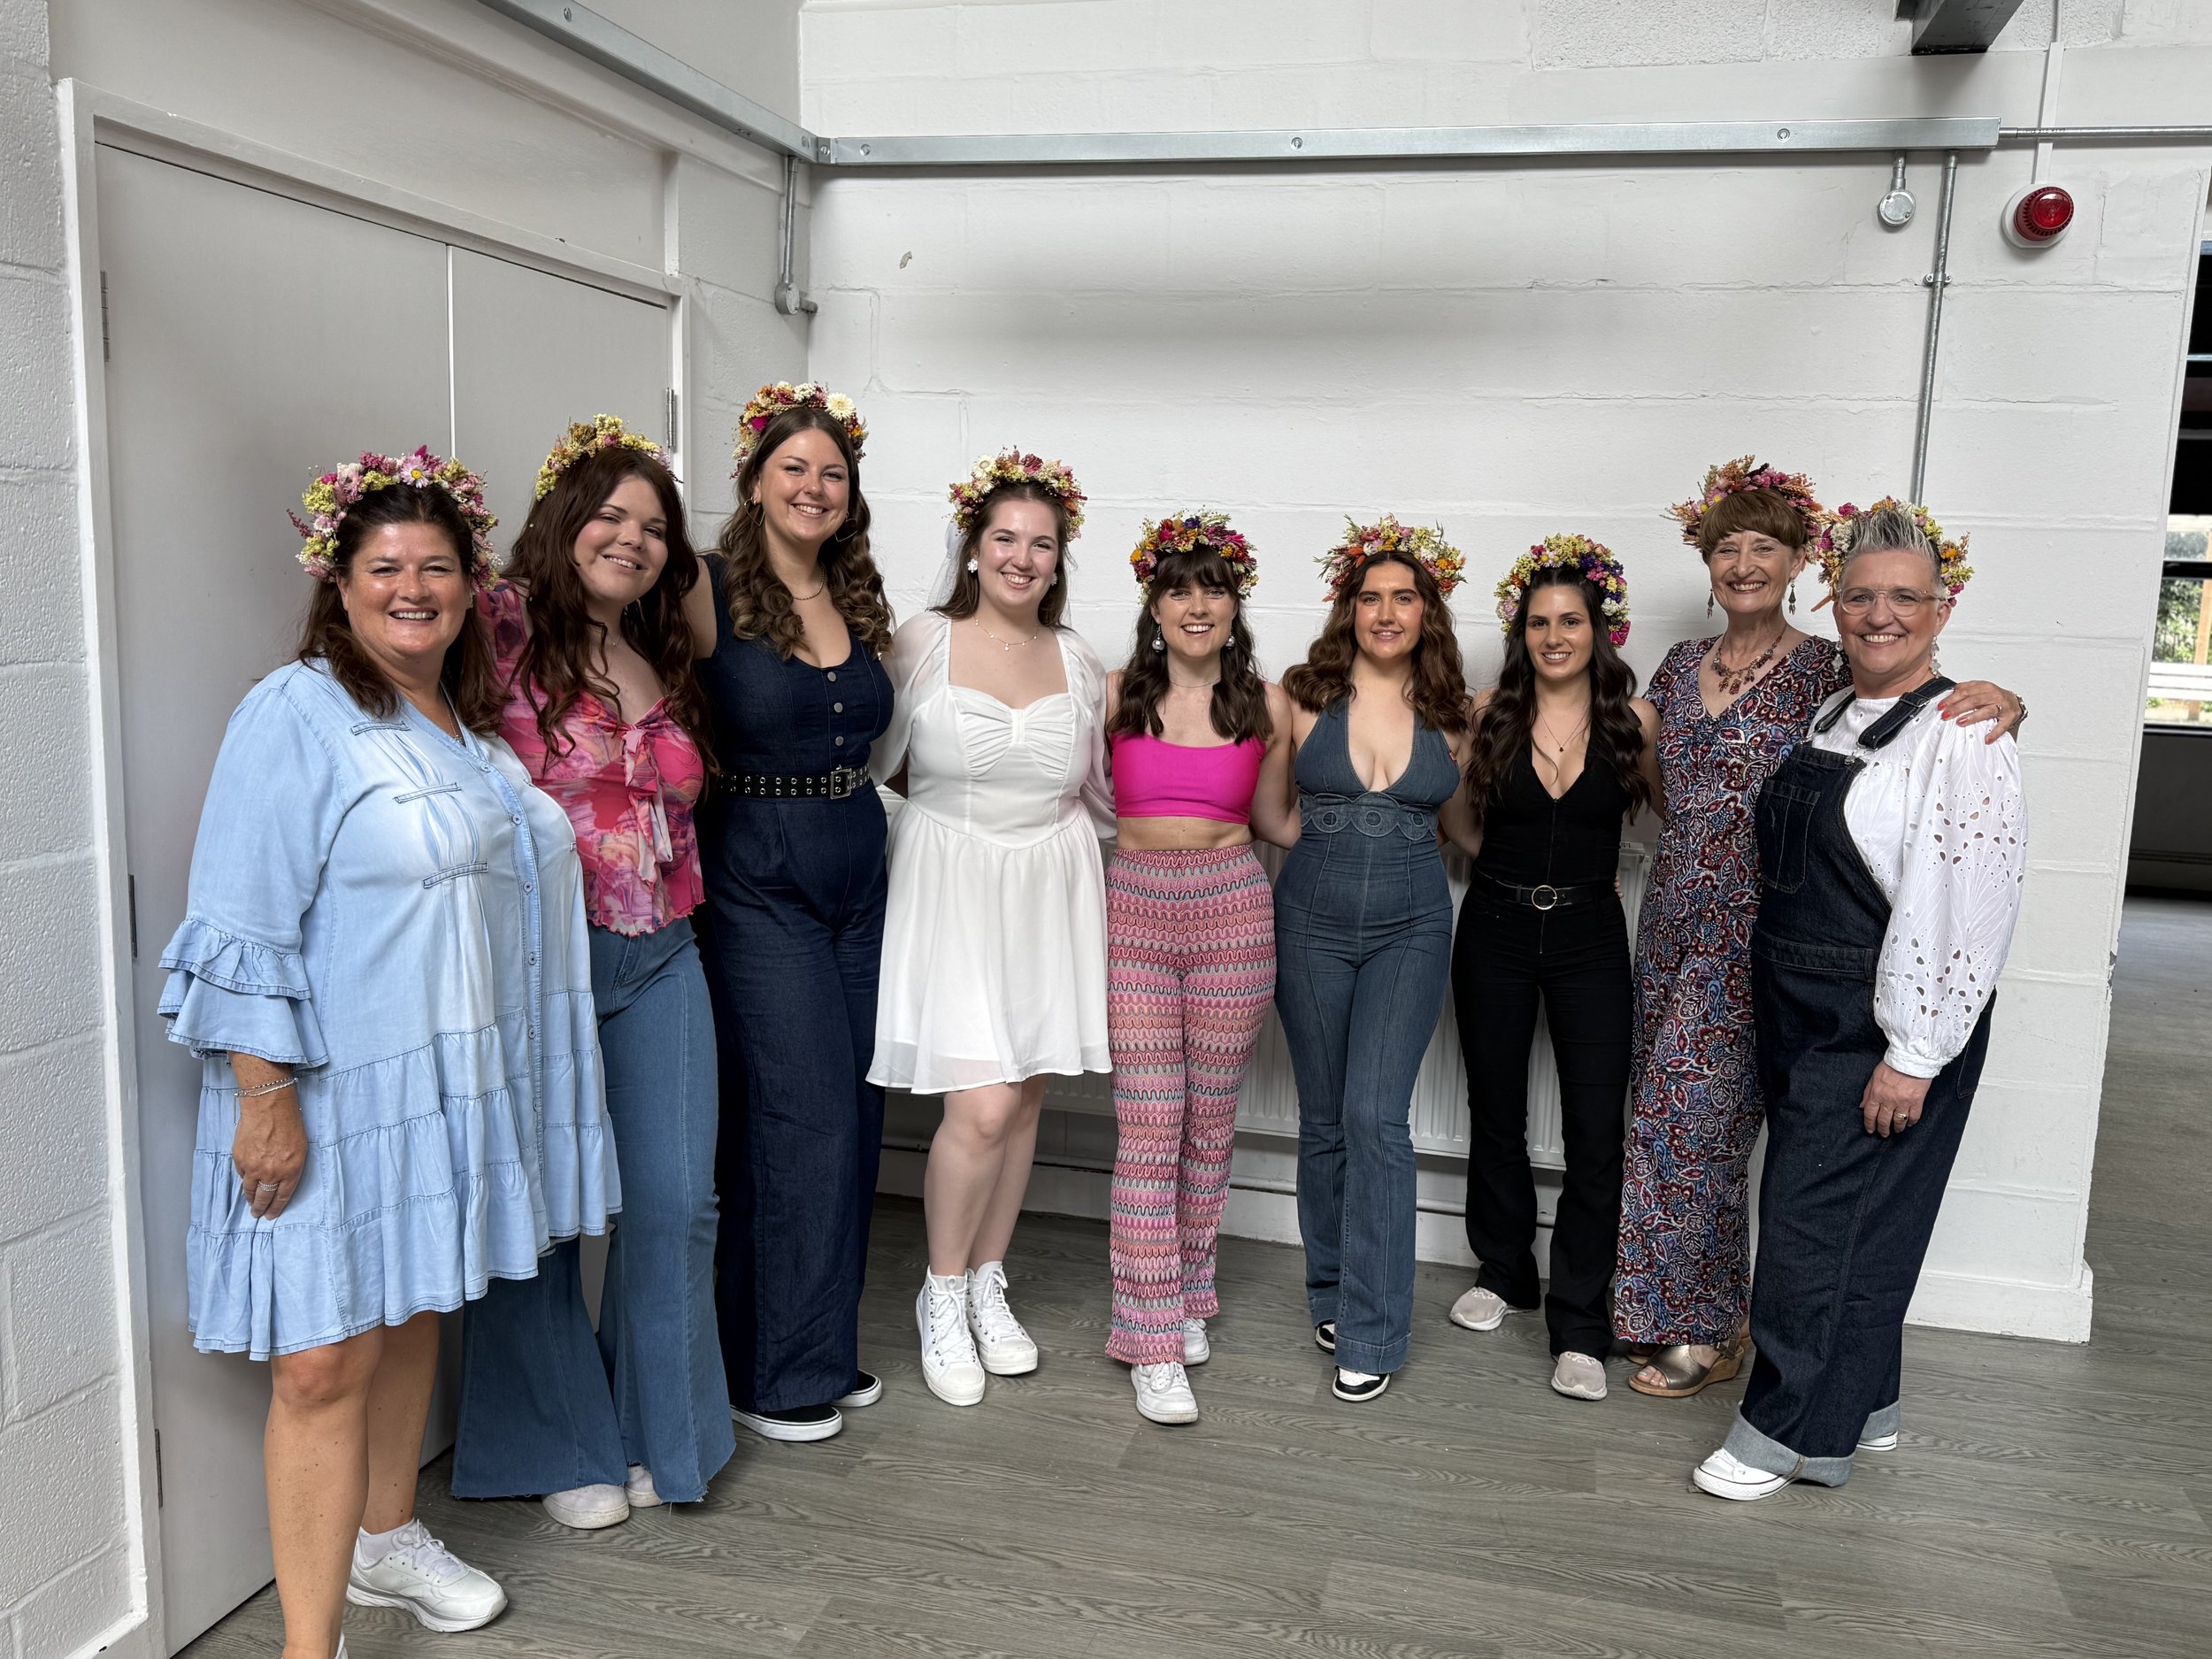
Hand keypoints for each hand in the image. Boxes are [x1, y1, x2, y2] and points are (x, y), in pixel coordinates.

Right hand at [232, 1091, 307, 1218]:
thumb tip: (281, 1179)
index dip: (276, 1208)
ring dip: (250, 1199)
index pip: (282, 1196)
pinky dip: (244, 1179)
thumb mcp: (300, 1149)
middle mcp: (272, 1173)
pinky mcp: (240, 1160)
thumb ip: (290, 1167)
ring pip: (250, 1190)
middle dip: (261, 1208)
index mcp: (291, 1171)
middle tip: (258, 1214)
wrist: (269, 1108)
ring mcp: (254, 1167)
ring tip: (250, 1204)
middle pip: (264, 1197)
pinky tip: (246, 1182)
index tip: (272, 1215)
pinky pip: (241, 1175)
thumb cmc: (289, 1124)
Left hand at [1860, 1062, 1931, 1137]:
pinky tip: (1909, 1124)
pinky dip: (1911, 1122)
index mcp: (1876, 1093)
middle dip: (1883, 1129)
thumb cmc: (1892, 1065)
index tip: (1870, 1130)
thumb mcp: (1874, 1076)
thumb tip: (1862, 1106)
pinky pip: (1914, 1116)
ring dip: (1897, 1128)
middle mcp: (1889, 1100)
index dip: (1869, 1124)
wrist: (1911, 1059)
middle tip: (1883, 1134)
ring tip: (1897, 1130)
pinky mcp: (1917, 1101)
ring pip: (1899, 1121)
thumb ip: (1867, 1093)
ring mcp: (1903, 1102)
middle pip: (1884, 1120)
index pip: (1870, 1114)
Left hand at [1937, 681, 2023, 743]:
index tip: (1941, 706)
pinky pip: (2002, 726)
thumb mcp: (1980, 689)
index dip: (1952, 699)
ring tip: (1960, 722)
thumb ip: (1966, 689)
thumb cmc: (1994, 697)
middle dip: (1958, 708)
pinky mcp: (2009, 718)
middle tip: (1946, 715)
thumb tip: (1951, 693)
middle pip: (1973, 700)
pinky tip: (1987, 739)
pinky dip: (1994, 733)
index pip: (1965, 692)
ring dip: (1973, 717)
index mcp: (1984, 687)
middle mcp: (1994, 695)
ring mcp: (2002, 706)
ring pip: (1987, 711)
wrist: (2015, 702)